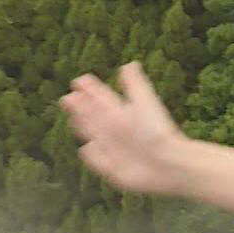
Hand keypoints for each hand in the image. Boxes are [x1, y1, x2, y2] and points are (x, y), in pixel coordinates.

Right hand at [60, 62, 189, 195]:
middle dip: (81, 107)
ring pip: (94, 135)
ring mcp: (114, 149)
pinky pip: (98, 161)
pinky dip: (92, 155)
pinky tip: (85, 149)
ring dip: (82, 126)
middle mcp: (117, 130)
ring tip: (72, 117)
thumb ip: (135, 85)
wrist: (166, 163)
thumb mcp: (144, 103)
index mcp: (123, 112)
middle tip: (67, 97)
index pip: (104, 98)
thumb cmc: (157, 131)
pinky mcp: (113, 168)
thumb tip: (129, 64)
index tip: (80, 80)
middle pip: (95, 116)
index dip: (92, 89)